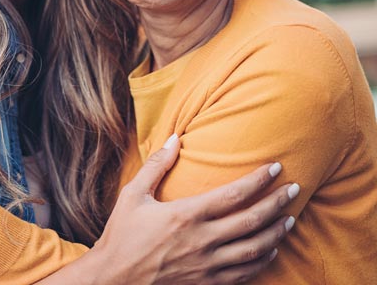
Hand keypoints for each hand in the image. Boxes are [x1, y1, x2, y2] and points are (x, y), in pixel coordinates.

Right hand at [90, 141, 296, 284]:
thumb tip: (174, 138)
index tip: (275, 168)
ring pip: (254, 249)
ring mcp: (207, 265)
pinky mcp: (206, 283)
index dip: (258, 180)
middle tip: (294, 189)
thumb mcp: (133, 193)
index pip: (233, 195)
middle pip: (251, 221)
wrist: (115, 278)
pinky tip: (272, 250)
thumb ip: (156, 165)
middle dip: (277, 203)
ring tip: (290, 218)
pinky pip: (245, 274)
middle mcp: (202, 240)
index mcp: (186, 214)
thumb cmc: (122, 233)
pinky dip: (263, 261)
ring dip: (276, 232)